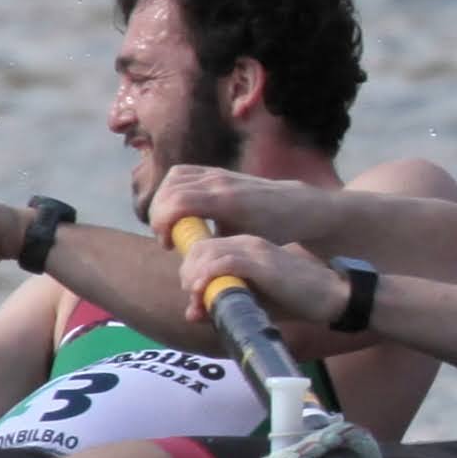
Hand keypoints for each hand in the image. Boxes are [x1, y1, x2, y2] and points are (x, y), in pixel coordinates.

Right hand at [148, 166, 308, 244]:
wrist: (298, 206)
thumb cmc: (273, 232)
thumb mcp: (243, 247)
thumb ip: (216, 255)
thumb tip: (192, 286)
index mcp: (227, 201)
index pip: (178, 201)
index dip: (162, 222)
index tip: (168, 244)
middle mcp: (220, 182)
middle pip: (170, 189)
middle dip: (159, 215)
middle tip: (167, 239)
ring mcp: (219, 173)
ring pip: (174, 177)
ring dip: (164, 201)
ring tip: (171, 225)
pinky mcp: (218, 171)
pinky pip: (184, 173)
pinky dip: (173, 190)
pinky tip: (180, 212)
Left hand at [171, 231, 345, 341]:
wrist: (332, 295)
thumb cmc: (293, 299)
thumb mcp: (252, 301)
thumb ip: (223, 303)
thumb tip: (191, 314)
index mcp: (244, 245)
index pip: (203, 245)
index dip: (190, 267)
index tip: (193, 291)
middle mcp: (247, 242)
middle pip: (199, 246)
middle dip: (188, 271)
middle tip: (194, 296)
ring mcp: (255, 250)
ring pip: (207, 251)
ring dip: (194, 275)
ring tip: (198, 296)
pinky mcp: (263, 262)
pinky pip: (225, 262)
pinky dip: (208, 276)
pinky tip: (204, 291)